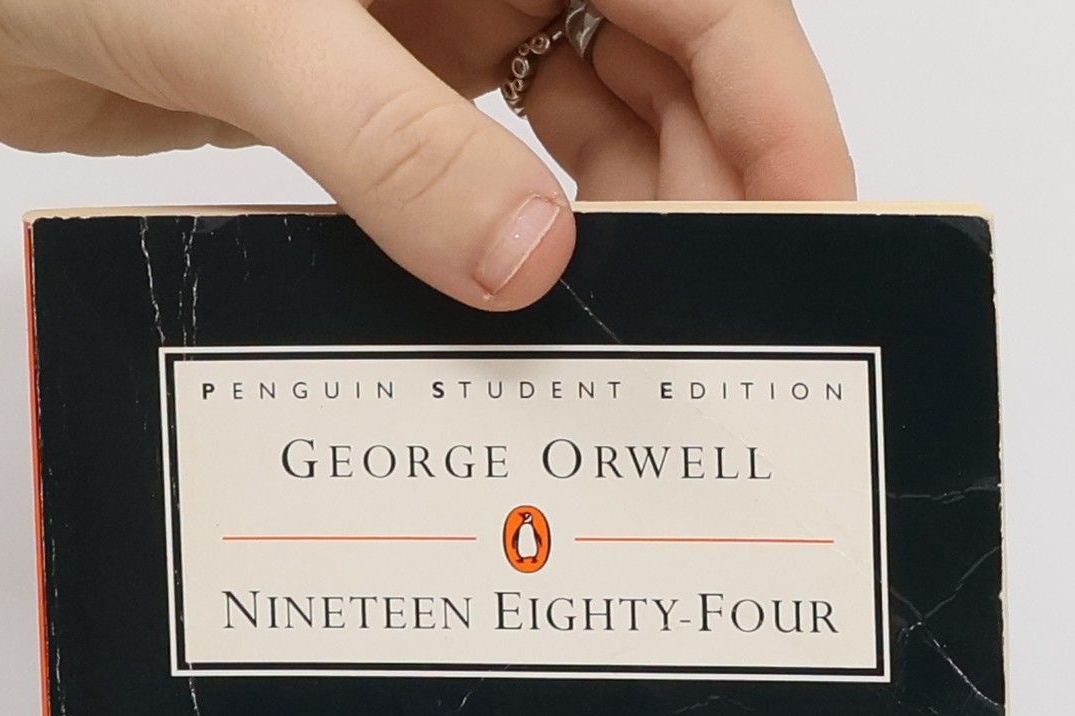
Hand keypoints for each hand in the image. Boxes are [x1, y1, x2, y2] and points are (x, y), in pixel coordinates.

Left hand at [0, 0, 853, 304]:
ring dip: (625, 218)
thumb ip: (394, 142)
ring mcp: (439, 12)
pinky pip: (494, 167)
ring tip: (644, 325)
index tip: (817, 210)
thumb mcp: (257, 25)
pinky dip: (523, 234)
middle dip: (707, 176)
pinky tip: (539, 305)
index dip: (774, 93)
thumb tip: (529, 263)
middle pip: (666, 53)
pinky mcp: (385, 87)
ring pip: (589, 119)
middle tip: (727, 306)